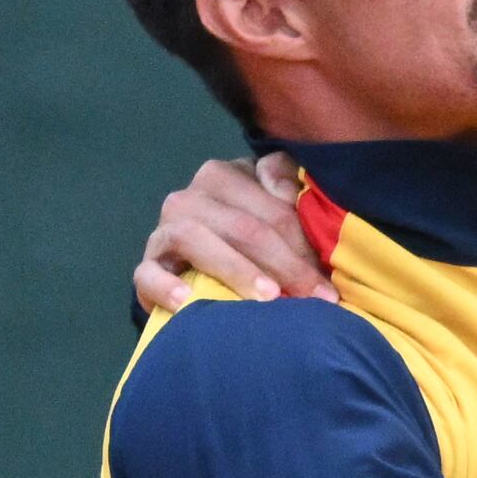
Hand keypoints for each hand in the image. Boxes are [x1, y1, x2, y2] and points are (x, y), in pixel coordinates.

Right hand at [135, 153, 329, 313]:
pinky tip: (187, 301)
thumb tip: (296, 198)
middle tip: (314, 298)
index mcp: (229, 176)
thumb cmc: (258, 250)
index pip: (272, 199)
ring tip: (267, 298)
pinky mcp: (146, 267)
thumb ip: (294, 197)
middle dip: (285, 263)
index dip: (304, 238)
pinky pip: (148, 273)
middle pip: (242, 224)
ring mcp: (165, 230)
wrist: (205, 282)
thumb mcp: (282, 217)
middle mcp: (193, 197)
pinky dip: (165, 286)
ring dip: (235, 269)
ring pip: (194, 237)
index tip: (329, 276)